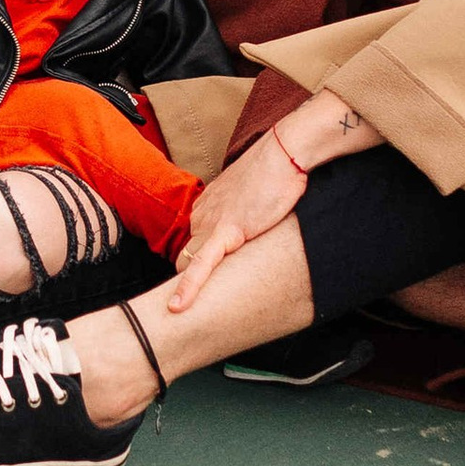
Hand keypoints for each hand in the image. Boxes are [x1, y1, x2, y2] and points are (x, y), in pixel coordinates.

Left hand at [170, 134, 304, 309]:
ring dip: (190, 286)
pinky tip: (179, 307)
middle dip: (187, 279)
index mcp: (207, 206)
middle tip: (194, 303)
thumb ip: (241, 212)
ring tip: (189, 313)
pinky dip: (189, 287)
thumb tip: (250, 227)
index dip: (196, 263)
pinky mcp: (226, 230)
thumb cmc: (276, 170)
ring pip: (190, 263)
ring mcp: (211, 222)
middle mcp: (203, 214)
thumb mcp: (251, 193)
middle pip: (187, 256)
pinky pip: (202, 265)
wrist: (285, 152)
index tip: (200, 282)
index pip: (193, 242)